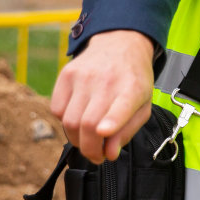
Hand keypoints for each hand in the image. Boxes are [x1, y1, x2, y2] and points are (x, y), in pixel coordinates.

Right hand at [51, 29, 156, 163]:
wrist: (120, 44)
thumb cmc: (133, 81)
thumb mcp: (143, 105)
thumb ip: (128, 131)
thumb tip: (109, 154)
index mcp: (132, 89)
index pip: (120, 106)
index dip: (111, 121)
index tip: (103, 131)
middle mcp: (107, 80)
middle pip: (88, 124)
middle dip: (90, 149)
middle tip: (96, 155)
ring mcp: (83, 76)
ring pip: (69, 122)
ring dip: (77, 139)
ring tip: (88, 138)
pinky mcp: (66, 75)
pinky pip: (57, 110)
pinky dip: (65, 122)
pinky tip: (79, 116)